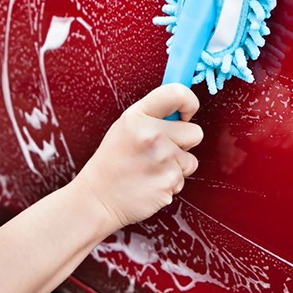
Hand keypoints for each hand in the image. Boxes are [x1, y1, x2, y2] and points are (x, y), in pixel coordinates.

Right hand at [75, 84, 202, 229]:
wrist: (97, 198)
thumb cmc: (113, 161)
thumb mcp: (125, 127)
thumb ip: (152, 114)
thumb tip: (182, 105)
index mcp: (137, 116)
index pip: (177, 93)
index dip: (189, 102)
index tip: (185, 114)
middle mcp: (151, 135)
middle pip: (195, 132)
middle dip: (184, 142)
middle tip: (161, 150)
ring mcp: (162, 159)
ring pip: (191, 160)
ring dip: (177, 166)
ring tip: (151, 168)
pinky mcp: (168, 182)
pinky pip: (183, 179)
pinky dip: (170, 183)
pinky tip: (150, 182)